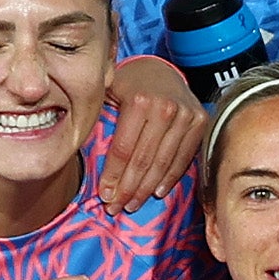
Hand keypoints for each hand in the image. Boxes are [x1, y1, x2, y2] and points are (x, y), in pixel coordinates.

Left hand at [94, 55, 204, 210]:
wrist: (162, 71)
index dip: (114, 175)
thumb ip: (98, 116)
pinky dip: (170, 178)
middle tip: (116, 208)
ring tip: (133, 204)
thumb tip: (77, 148)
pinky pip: (184, 158)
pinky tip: (156, 192)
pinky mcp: (200, 123)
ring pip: (164, 163)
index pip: (124, 148)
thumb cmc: (128, 85)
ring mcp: (186, 115)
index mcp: (140, 100)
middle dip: (129, 188)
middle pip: (144, 160)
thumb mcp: (107, 91)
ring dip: (147, 189)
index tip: (105, 196)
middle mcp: (166, 108)